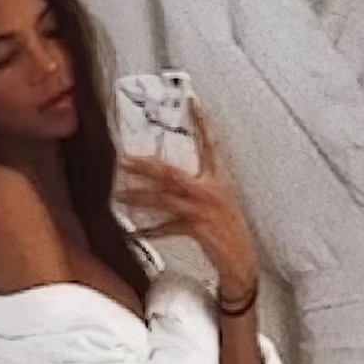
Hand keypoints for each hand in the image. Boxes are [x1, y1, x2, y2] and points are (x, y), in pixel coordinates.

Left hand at [115, 101, 259, 297]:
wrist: (243, 262)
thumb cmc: (229, 232)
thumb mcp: (220, 202)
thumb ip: (199, 187)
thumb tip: (171, 178)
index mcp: (220, 180)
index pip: (211, 145)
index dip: (203, 123)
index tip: (193, 101)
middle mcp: (212, 190)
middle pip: (172, 173)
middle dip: (146, 166)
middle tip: (124, 159)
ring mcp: (205, 209)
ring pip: (165, 200)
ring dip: (140, 197)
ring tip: (120, 195)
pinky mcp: (200, 229)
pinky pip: (169, 227)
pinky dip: (151, 230)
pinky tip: (134, 231)